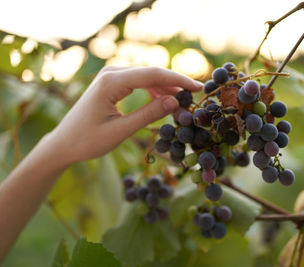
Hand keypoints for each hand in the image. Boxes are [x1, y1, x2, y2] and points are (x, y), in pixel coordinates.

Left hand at [46, 66, 202, 165]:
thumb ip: (148, 114)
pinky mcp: (112, 83)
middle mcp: (111, 73)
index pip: (153, 74)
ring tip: (182, 104)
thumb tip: (175, 101)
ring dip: (165, 88)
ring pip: (147, 76)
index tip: (199, 88)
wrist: (64, 143)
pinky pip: (138, 82)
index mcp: (111, 82)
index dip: (178, 80)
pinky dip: (154, 90)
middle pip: (152, 72)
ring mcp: (111, 76)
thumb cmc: (88, 141)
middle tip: (194, 99)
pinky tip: (165, 100)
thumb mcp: (120, 131)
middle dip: (175, 84)